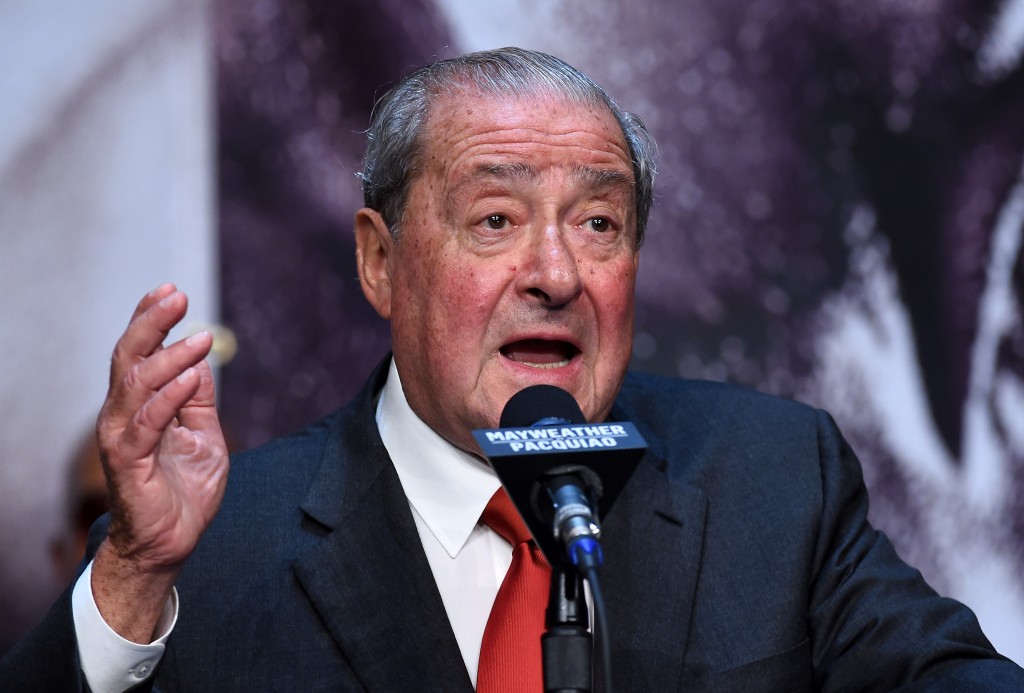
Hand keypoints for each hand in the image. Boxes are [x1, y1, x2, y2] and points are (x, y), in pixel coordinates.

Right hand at [91, 283, 228, 641]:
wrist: (171, 542)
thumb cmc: (185, 490)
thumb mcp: (204, 435)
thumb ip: (199, 400)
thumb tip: (201, 359)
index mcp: (140, 406)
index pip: (139, 353)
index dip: (150, 320)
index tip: (170, 291)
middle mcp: (123, 415)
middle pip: (129, 358)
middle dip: (151, 323)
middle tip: (176, 296)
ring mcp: (122, 438)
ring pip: (136, 384)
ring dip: (168, 356)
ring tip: (199, 337)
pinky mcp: (128, 463)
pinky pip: (146, 423)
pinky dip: (168, 397)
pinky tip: (189, 377)